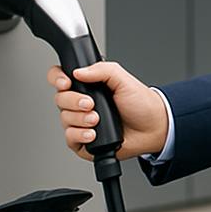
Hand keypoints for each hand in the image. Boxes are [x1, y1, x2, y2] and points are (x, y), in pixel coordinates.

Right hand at [47, 61, 168, 162]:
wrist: (152, 127)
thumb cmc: (140, 103)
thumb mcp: (123, 78)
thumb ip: (101, 70)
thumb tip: (78, 71)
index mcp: (87, 85)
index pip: (60, 78)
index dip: (57, 79)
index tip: (66, 83)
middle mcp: (81, 103)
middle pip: (60, 100)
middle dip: (74, 102)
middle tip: (91, 104)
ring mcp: (81, 122)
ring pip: (64, 120)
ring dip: (80, 120)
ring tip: (97, 119)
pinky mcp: (84, 141)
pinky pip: (70, 139)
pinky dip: (79, 135)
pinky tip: (93, 133)